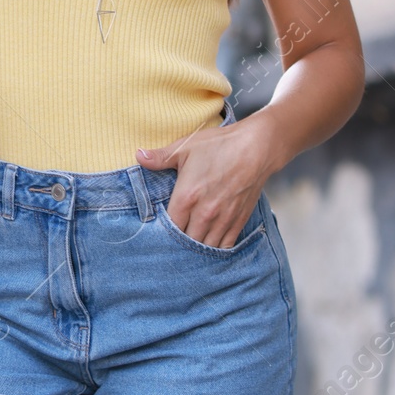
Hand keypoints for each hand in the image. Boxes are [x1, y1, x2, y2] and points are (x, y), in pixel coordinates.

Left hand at [136, 117, 274, 248]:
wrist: (256, 148)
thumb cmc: (219, 145)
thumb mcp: (185, 147)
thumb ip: (160, 157)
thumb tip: (138, 155)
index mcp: (187, 197)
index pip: (168, 227)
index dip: (162, 231)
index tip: (158, 231)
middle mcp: (204, 213)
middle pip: (185, 241)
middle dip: (178, 243)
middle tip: (172, 241)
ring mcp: (223, 219)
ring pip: (204, 247)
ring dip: (196, 247)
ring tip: (188, 246)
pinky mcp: (238, 221)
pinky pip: (224, 246)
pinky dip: (215, 248)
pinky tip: (208, 246)